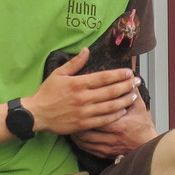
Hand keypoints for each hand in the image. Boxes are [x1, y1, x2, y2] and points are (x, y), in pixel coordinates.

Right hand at [25, 48, 141, 135]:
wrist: (37, 114)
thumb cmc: (47, 93)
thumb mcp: (59, 74)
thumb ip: (75, 63)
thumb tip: (86, 50)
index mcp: (78, 83)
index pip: (104, 78)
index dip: (119, 75)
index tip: (129, 72)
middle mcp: (83, 97)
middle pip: (111, 91)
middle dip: (126, 86)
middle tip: (137, 82)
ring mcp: (84, 112)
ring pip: (110, 106)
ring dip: (124, 100)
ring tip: (134, 95)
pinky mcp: (83, 124)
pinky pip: (104, 120)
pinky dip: (115, 115)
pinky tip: (123, 110)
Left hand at [70, 95, 157, 157]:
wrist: (148, 145)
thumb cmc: (143, 126)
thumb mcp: (140, 107)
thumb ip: (132, 93)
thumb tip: (127, 78)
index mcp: (120, 125)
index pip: (98, 116)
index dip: (86, 110)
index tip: (78, 103)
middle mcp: (112, 138)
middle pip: (88, 130)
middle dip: (77, 122)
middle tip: (69, 113)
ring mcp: (108, 147)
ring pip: (85, 141)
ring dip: (76, 133)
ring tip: (70, 124)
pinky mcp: (105, 154)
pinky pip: (88, 149)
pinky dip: (80, 143)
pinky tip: (76, 136)